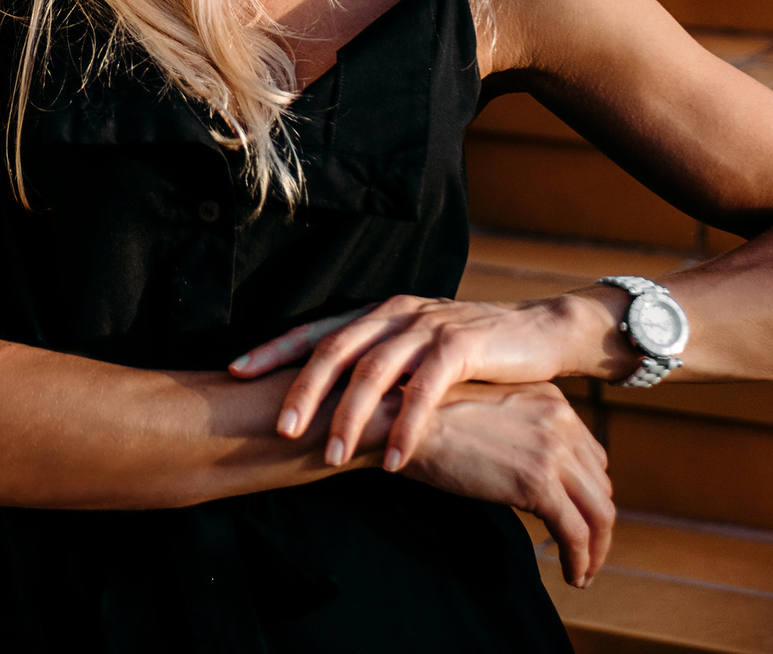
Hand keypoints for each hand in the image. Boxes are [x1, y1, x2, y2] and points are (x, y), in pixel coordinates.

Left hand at [228, 292, 616, 473]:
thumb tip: (327, 399)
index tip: (234, 372)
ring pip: (374, 371)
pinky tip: (396, 460)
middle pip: (335, 349)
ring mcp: (427, 326)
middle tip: (280, 431)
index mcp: (377, 312)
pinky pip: (424, 390)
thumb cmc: (471, 352)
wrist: (539, 333)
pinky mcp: (461, 345)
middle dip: (303, 392)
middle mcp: (394, 312)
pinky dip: (406, 426)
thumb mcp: (415, 353)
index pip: (315, 329)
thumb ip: (378, 367)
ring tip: (334, 457)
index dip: (273, 349)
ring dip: (351, 418)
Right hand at [401, 381, 615, 587]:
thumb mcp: (488, 412)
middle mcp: (561, 419)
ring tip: (583, 572)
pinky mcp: (538, 482)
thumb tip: (525, 471)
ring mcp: (552, 450)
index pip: (591, 454)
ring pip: (599, 512)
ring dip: (596, 549)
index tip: (577, 517)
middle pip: (600, 483)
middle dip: (597, 522)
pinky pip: (576, 532)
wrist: (401, 422)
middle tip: (585, 552)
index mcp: (551, 400)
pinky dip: (581, 559)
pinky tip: (573, 575)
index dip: (587, 492)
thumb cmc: (428, 420)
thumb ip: (518, 430)